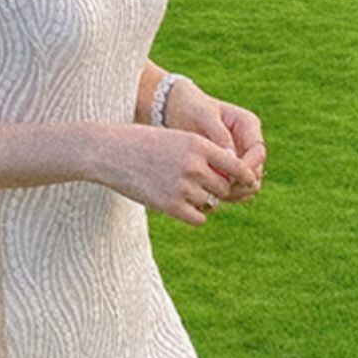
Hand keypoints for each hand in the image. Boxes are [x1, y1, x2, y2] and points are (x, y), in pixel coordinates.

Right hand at [97, 125, 258, 226]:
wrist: (109, 152)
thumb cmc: (143, 143)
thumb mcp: (176, 139)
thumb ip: (203, 155)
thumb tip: (230, 178)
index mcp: (198, 144)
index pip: (236, 165)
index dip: (245, 176)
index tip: (248, 182)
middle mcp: (194, 165)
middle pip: (225, 187)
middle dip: (218, 190)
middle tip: (203, 187)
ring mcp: (182, 187)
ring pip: (212, 203)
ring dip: (204, 201)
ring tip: (182, 191)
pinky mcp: (171, 206)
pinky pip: (199, 218)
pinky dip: (195, 215)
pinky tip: (180, 205)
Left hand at [164, 79, 264, 203]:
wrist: (180, 110)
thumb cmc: (192, 108)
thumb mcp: (204, 115)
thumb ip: (219, 134)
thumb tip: (231, 156)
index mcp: (248, 125)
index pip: (258, 152)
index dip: (247, 167)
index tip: (231, 178)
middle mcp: (249, 141)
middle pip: (256, 170)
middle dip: (242, 183)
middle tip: (222, 191)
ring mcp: (241, 155)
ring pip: (247, 181)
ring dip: (235, 191)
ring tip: (215, 195)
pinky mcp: (231, 166)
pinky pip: (235, 184)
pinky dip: (227, 192)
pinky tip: (211, 196)